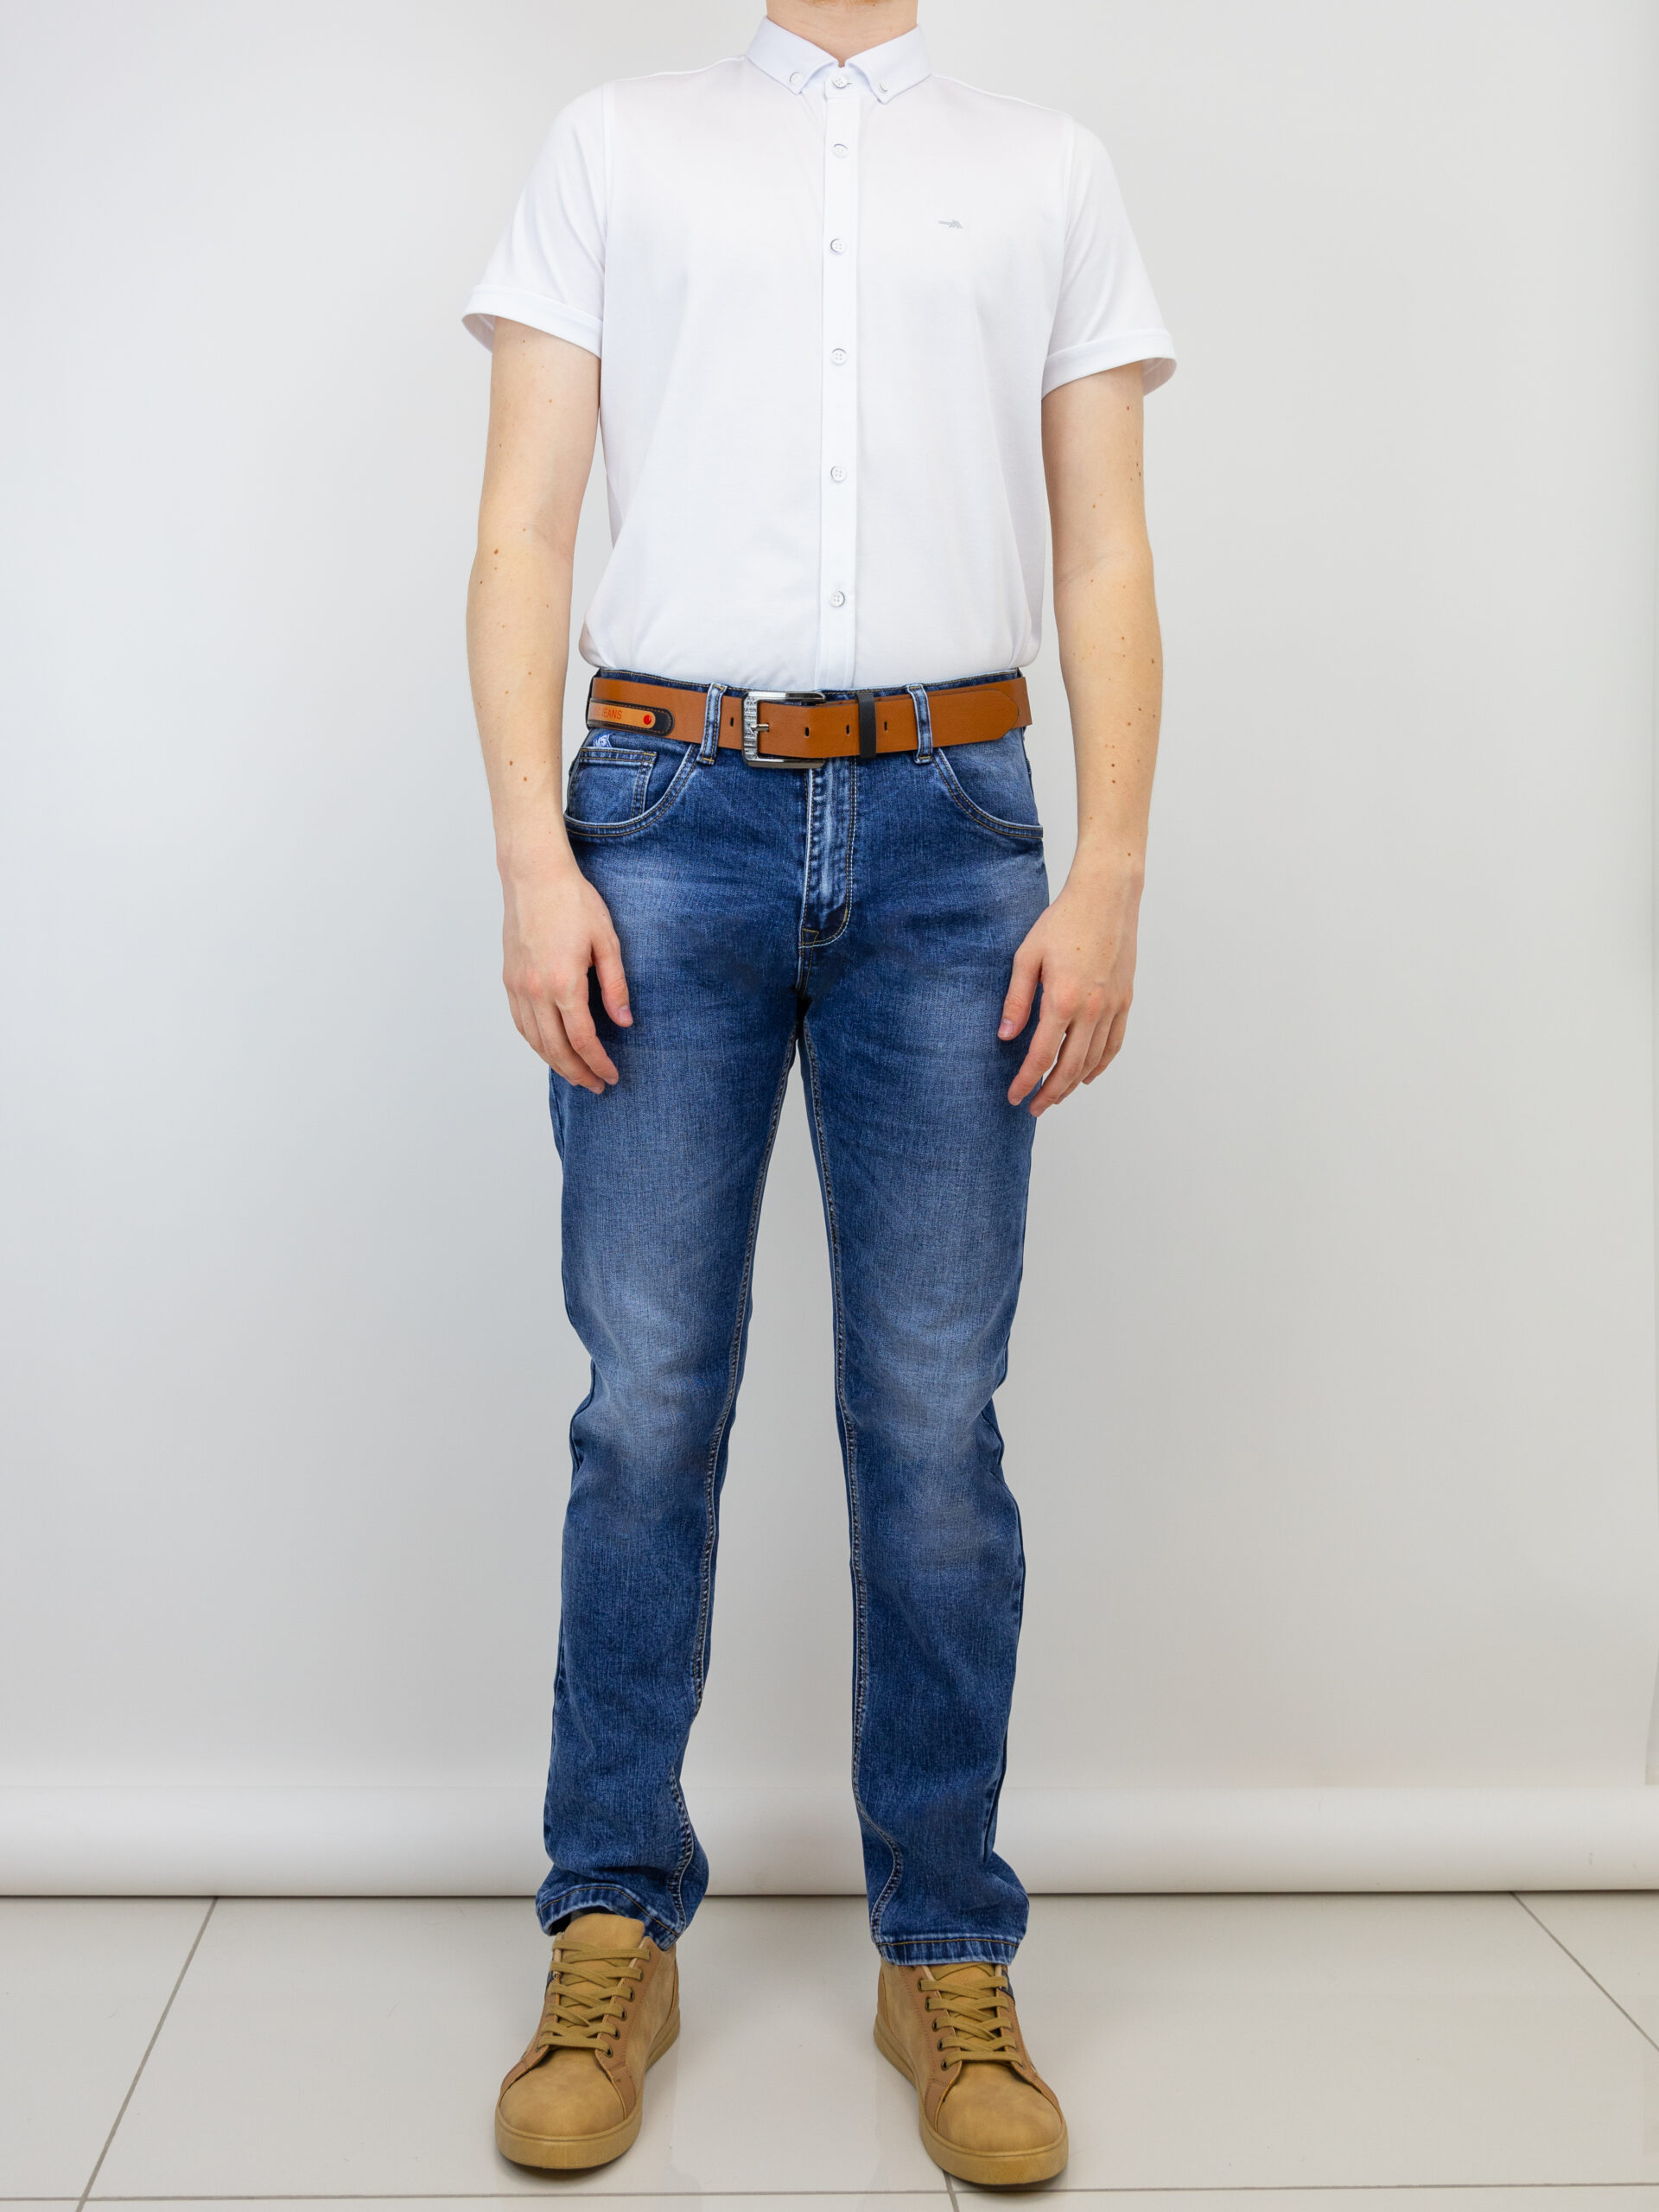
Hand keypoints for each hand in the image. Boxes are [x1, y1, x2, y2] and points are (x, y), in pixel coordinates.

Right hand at [500, 856, 630, 1091]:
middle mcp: (535, 990)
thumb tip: (624, 1022)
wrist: (533, 875)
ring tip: (576, 1074)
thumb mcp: (607, 941)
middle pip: (555, 1049)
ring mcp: (518, 986)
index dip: (598, 1063)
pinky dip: (536, 1043)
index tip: (612, 1076)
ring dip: (555, 1063)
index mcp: (563, 983)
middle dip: (578, 1073)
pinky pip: (521, 1023)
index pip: (582, 1040)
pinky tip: (550, 1048)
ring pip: (534, 1040)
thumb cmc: (574, 901)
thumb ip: (615, 986)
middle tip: (597, 1086)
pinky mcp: (509, 978)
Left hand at [999, 859, 1142, 1115]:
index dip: (1027, 1082)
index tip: (1014, 1097)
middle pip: (1070, 1067)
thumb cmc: (1062, 921)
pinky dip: (1100, 1065)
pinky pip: (1114, 1044)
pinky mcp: (1125, 1000)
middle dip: (1050, 1093)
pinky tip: (1087, 1076)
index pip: (1041, 1055)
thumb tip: (1006, 1036)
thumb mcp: (1026, 956)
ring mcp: (1112, 1006)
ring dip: (1074, 1084)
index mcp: (1063, 999)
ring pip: (1093, 1060)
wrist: (1106, 897)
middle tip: (1034, 1108)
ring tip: (1056, 1096)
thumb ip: (1016, 999)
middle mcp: (1092, 1009)